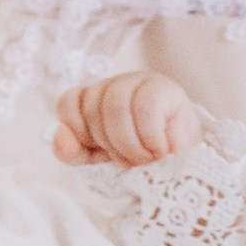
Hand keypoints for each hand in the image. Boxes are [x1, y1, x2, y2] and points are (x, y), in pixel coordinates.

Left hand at [52, 71, 205, 165]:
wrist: (185, 162)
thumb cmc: (138, 157)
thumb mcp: (98, 160)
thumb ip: (72, 151)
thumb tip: (60, 134)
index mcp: (91, 99)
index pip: (68, 103)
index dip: (80, 132)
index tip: (100, 151)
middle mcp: (113, 85)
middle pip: (93, 108)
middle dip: (111, 145)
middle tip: (131, 163)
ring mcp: (139, 82)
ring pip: (116, 105)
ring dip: (130, 143)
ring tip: (147, 159)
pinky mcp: (166, 90)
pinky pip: (146, 107)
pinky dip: (150, 137)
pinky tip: (161, 150)